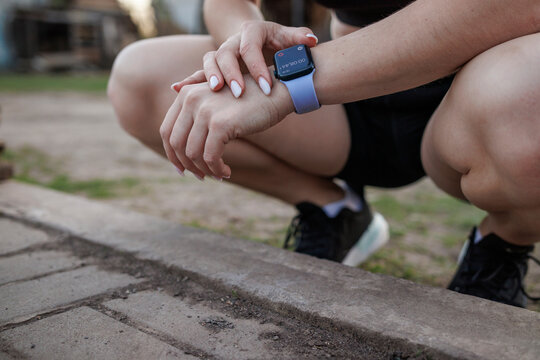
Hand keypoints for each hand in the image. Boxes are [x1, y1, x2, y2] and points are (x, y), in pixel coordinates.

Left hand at [161, 73, 293, 179]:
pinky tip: (226, 172)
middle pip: (176, 143)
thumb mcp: (217, 104)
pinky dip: (216, 169)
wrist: (277, 91)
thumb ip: (195, 117)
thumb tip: (175, 147)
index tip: (183, 169)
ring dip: (204, 169)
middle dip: (187, 165)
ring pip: (192, 153)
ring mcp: (205, 110)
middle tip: (201, 176)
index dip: (172, 154)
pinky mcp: (221, 124)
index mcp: (186, 94)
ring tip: (218, 174)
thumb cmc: (249, 100)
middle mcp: (191, 99)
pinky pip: (210, 156)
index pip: (167, 130)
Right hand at [171, 21, 317, 96]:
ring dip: (210, 76)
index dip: (257, 67)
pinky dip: (188, 81)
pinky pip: (198, 73)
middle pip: (227, 54)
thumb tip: (311, 40)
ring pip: (210, 61)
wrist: (255, 38)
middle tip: (239, 93)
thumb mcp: (288, 38)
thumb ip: (298, 39)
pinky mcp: (213, 67)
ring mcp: (221, 53)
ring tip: (215, 92)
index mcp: (251, 32)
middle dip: (232, 74)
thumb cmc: (275, 42)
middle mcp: (232, 41)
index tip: (266, 87)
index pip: (251, 48)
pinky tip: (178, 89)